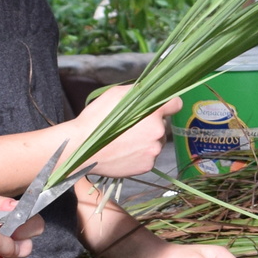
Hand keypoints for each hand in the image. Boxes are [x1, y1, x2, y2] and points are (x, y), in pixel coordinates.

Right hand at [61, 84, 180, 178]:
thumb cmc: (96, 120)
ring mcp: (153, 150)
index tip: (162, 108)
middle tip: (131, 127)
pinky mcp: (147, 166)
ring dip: (146, 140)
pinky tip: (124, 151)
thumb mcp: (116, 94)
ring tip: (125, 140)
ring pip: (156, 142)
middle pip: (163, 125)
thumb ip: (138, 92)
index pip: (176, 104)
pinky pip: (149, 156)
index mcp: (153, 112)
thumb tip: (150, 91)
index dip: (168, 105)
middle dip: (151, 124)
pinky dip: (140, 154)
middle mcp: (157, 132)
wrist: (81, 148)